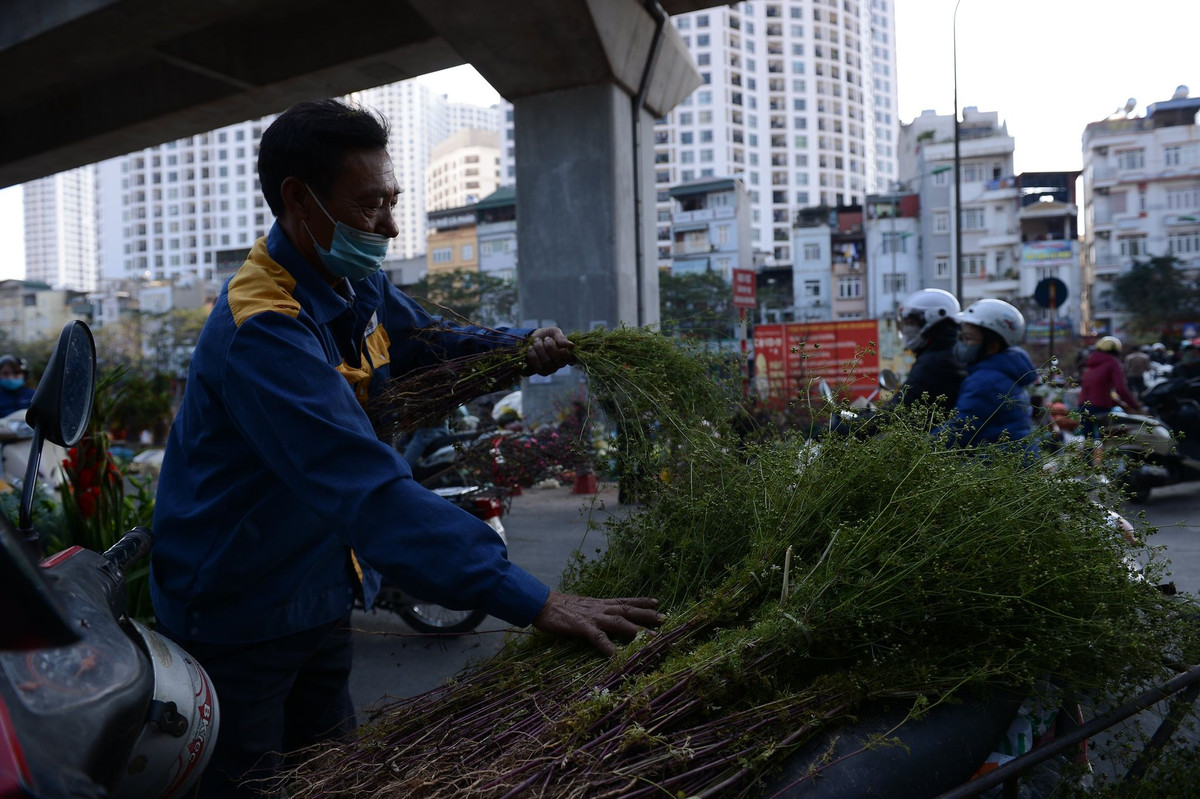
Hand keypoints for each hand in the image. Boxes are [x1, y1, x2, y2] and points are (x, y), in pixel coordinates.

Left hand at [525, 327, 574, 375]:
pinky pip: (537, 366)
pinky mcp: (541, 372)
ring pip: (547, 361)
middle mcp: (561, 364)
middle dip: (550, 346)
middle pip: (558, 360)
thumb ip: (562, 338)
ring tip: (536, 341)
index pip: (571, 358)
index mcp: (567, 354)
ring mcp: (551, 369)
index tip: (559, 345)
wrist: (532, 340)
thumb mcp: (554, 333)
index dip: (565, 352)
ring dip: (540, 348)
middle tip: (545, 338)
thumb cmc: (546, 336)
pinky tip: (531, 348)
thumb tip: (571, 345)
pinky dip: (533, 355)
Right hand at [532, 591, 661, 655]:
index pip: (625, 601)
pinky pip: (598, 637)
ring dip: (637, 630)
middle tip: (665, 619)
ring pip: (619, 622)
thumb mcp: (581, 608)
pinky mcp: (582, 626)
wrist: (541, 603)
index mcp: (600, 604)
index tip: (658, 602)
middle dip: (647, 615)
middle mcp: (600, 608)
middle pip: (628, 610)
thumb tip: (602, 619)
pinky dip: (608, 646)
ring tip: (651, 638)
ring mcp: (592, 617)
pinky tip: (616, 656)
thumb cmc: (559, 608)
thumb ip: (593, 613)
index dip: (641, 601)